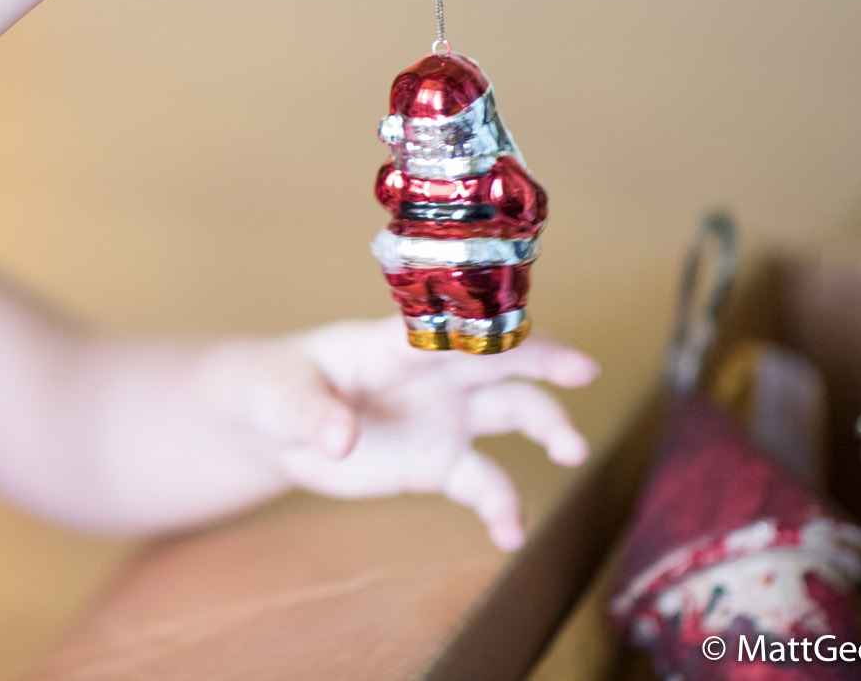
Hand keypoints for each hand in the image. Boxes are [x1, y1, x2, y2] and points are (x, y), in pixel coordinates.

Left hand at [210, 315, 597, 550]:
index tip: (519, 328)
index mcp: (391, 343)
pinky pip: (484, 483)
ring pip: (510, 413)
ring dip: (546, 428)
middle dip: (543, 360)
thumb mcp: (283, 396)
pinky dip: (502, 508)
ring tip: (571, 454)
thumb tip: (340, 438)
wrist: (276, 428)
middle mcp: (431, 374)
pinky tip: (510, 535)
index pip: (444, 328)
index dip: (482, 325)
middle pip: (496, 360)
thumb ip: (313, 413)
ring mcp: (443, 416)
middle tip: (584, 372)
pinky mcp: (440, 463)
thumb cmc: (279, 389)